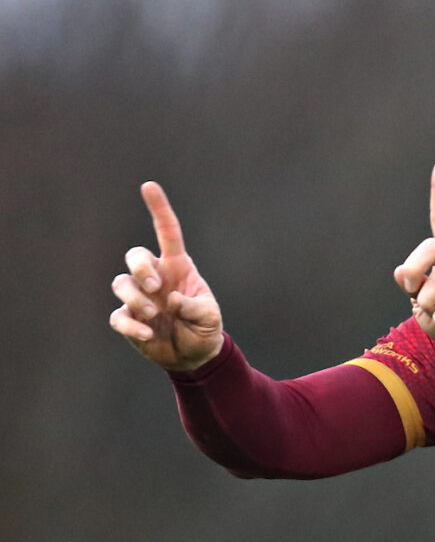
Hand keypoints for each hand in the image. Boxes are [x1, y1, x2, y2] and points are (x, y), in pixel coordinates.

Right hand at [109, 182, 223, 370]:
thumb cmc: (204, 327)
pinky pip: (119, 316)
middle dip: (141, 267)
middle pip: (135, 255)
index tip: (149, 186)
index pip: (167, 233)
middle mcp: (155, 277)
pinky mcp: (129, 319)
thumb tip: (169, 300)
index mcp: (178, 267)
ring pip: (121, 283)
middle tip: (156, 287)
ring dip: (135, 297)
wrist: (194, 355)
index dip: (159, 209)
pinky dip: (131, 325)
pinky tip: (148, 334)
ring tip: (153, 316)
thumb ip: (193, 306)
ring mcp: (140, 298)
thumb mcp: (209, 316)